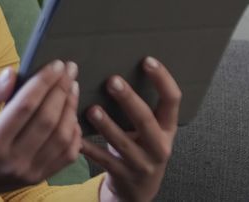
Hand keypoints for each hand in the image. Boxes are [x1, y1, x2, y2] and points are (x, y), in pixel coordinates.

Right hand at [0, 60, 82, 201]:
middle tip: (69, 69)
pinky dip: (74, 132)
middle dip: (62, 90)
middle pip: (47, 120)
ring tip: (72, 87)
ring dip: (71, 108)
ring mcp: (30, 171)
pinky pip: (67, 154)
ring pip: (62, 137)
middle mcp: (14, 160)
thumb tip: (12, 72)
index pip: (25, 106)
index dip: (43, 82)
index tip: (55, 64)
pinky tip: (72, 114)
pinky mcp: (40, 177)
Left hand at [80, 57, 180, 201]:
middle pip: (146, 121)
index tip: (147, 60)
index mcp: (168, 128)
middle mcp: (159, 146)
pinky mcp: (123, 175)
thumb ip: (140, 107)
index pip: (172, 100)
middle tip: (112, 81)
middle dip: (129, 100)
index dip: (162, 80)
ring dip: (106, 125)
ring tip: (92, 109)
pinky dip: (89, 148)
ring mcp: (142, 163)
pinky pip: (104, 160)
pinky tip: (77, 136)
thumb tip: (117, 66)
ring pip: (123, 143)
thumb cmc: (141, 146)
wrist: (139, 189)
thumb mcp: (149, 129)